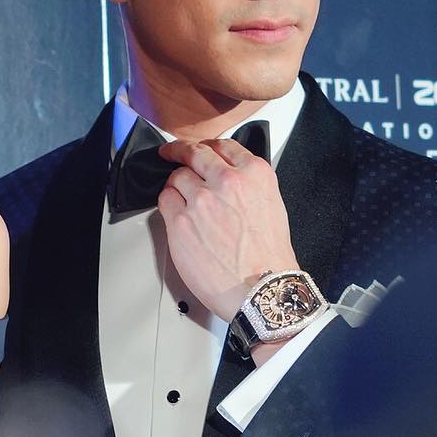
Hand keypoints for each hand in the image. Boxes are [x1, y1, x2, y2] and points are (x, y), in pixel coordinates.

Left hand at [156, 138, 297, 322]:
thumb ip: (248, 185)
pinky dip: (168, 204)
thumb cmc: (269, 257)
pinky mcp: (181, 221)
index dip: (205, 146)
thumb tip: (226, 177)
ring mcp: (201, 200)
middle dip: (179, 150)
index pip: (223, 146)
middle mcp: (227, 181)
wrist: (263, 290)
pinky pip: (165, 200)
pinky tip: (177, 215)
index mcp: (254, 174)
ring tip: (183, 201)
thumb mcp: (272, 205)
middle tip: (171, 152)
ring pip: (177, 177)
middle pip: (194, 153)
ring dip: (177, 186)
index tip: (197, 147)